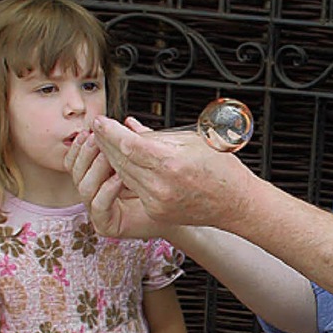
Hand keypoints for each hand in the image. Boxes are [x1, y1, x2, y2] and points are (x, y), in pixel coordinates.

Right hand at [65, 125, 162, 239]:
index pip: (75, 160)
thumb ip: (135, 142)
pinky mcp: (105, 225)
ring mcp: (97, 211)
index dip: (80, 146)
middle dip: (86, 153)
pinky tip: (119, 178)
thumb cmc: (159, 189)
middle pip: (75, 171)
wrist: (174, 215)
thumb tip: (128, 121)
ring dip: (97, 168)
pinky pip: (99, 205)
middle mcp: (93, 194)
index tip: (90, 131)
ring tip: (110, 156)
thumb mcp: (145, 160)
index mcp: (96, 178)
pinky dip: (107, 189)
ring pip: (84, 187)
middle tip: (98, 139)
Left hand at [89, 114, 252, 229]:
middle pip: (120, 159)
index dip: (110, 131)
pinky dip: (124, 174)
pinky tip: (120, 163)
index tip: (100, 121)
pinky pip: (132, 188)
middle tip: (97, 128)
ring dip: (111, 158)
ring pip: (123, 174)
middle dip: (106, 142)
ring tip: (105, 143)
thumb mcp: (193, 140)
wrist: (235, 203)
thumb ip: (158, 134)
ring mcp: (157, 201)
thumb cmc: (222, 170)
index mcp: (172, 162)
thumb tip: (131, 126)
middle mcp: (161, 185)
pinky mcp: (156, 211)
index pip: (128, 144)